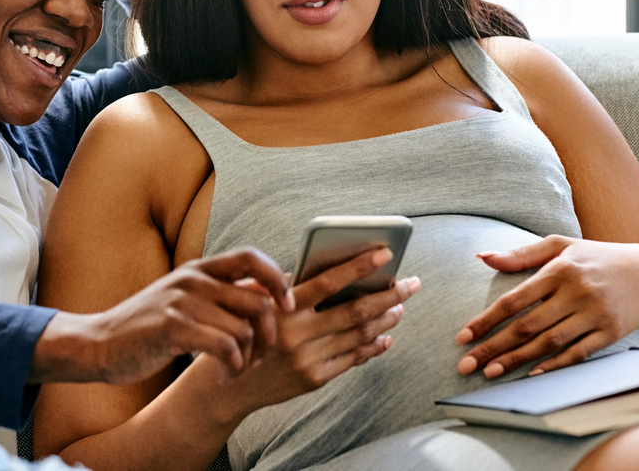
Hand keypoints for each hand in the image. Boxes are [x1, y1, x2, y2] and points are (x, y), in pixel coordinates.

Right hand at [32, 247, 293, 384]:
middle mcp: (193, 279)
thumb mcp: (185, 298)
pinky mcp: (173, 328)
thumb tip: (270, 291)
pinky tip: (227, 374)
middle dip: (270, 333)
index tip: (290, 305)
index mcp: (199, 268)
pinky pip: (225, 347)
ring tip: (240, 369)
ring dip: (250, 356)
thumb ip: (222, 292)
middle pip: (257, 300)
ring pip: (244, 328)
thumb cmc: (147, 326)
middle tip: (262, 355)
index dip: (278, 279)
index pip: (252, 258)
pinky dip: (234, 366)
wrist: (100, 343)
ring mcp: (182, 302)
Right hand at [205, 248, 419, 416]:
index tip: (385, 254)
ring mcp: (308, 359)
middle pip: (355, 310)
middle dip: (389, 295)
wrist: (227, 385)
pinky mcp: (315, 379)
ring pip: (359, 335)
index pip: (329, 281)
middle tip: (411, 283)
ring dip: (386, 319)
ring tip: (400, 306)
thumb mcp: (259, 304)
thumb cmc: (245, 334)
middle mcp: (297, 334)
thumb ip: (291, 288)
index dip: (360, 266)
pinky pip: (353, 359)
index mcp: (283, 308)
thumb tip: (332, 270)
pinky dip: (373, 346)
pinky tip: (385, 335)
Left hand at [455, 235, 638, 377]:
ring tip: (491, 373)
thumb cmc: (594, 258)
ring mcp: (595, 313)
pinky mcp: (611, 332)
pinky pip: (579, 353)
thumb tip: (482, 257)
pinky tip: (532, 375)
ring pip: (550, 342)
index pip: (514, 300)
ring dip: (518, 360)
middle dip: (494, 347)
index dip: (486, 321)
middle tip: (467, 365)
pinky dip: (555, 365)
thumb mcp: (559, 246)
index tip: (462, 337)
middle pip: (527, 325)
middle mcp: (575, 292)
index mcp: (558, 270)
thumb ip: (520, 255)